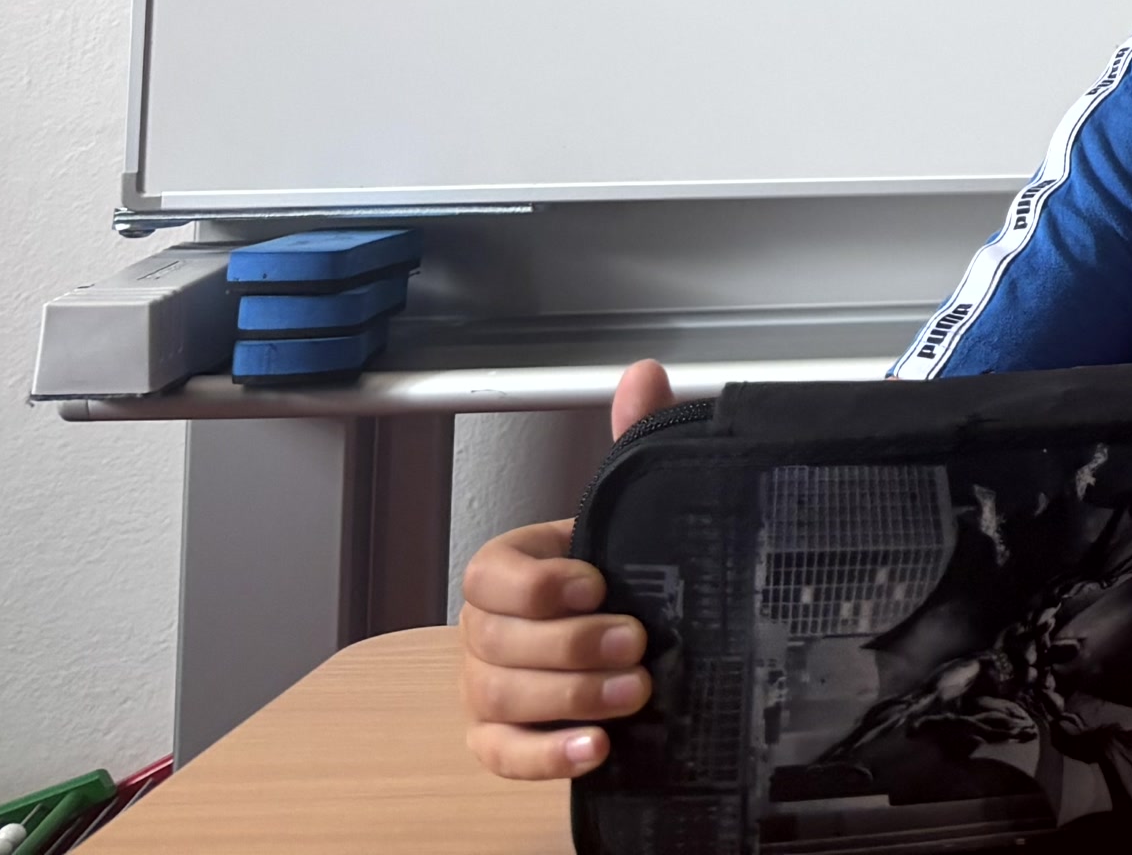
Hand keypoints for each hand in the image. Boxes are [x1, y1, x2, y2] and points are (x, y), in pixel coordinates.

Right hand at [461, 359, 670, 778]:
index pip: (492, 576)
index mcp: (506, 572)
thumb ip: (631, 442)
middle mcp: (486, 633)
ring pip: (505, 699)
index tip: (598, 581)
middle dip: (571, 647)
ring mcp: (487, 690)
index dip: (538, 585)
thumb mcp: (625, 510)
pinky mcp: (503, 740)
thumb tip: (644, 374)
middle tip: (638, 643)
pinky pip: (504, 755)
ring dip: (572, 699)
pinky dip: (547, 757)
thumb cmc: (615, 570)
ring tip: (637, 693)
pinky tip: (595, 749)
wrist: (628, 637)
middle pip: (500, 645)